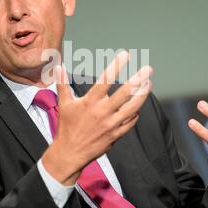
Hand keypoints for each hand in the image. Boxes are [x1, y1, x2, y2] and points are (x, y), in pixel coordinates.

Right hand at [42, 51, 152, 185]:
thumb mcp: (64, 104)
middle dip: (138, 79)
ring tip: (148, 84)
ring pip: (132, 107)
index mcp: (90, 102)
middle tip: (148, 69)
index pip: (106, 80)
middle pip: (125, 93)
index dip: (116, 66)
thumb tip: (58, 67)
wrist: (70, 153)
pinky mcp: (116, 135)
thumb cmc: (66, 127)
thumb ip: (63, 84)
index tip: (125, 55)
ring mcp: (111, 124)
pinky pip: (130, 122)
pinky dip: (135, 113)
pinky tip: (137, 107)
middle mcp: (103, 112)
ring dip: (142, 95)